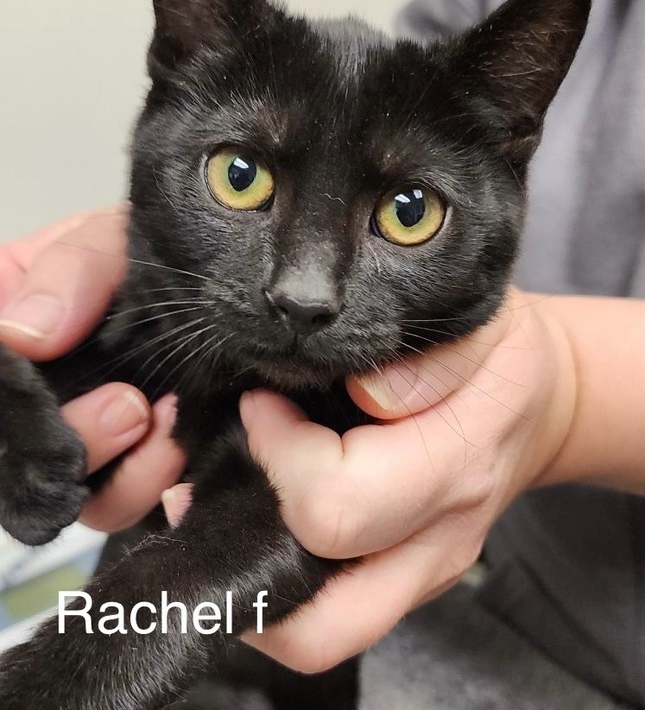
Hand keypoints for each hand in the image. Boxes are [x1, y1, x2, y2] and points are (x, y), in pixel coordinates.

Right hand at [0, 208, 185, 531]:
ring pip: (60, 487)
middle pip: (15, 444)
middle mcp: (34, 391)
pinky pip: (114, 503)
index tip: (39, 365)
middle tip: (129, 405)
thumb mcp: (110, 237)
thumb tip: (23, 333)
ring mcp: (78, 433)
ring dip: (113, 465)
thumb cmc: (158, 251)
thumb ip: (72, 270)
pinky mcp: (127, 465)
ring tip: (160, 415)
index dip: (8, 386)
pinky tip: (176, 440)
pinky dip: (144, 480)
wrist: (230, 282)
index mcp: (9, 324)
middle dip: (69, 434)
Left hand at [233, 290, 575, 672]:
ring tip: (230, 496)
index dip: (278, 450)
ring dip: (258, 581)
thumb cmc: (502, 355)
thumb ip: (432, 359)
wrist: (545, 405)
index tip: (265, 401)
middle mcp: (442, 541)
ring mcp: (425, 574)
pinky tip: (266, 510)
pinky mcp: (408, 583)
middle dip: (256, 516)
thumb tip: (368, 392)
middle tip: (249, 447)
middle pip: (322, 605)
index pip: (340, 500)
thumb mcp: (482, 324)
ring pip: (319, 639)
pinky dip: (280, 579)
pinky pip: (330, 619)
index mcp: (458, 466)